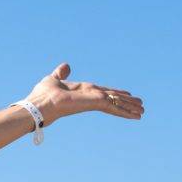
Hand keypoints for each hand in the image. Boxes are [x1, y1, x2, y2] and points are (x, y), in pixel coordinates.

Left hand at [26, 63, 143, 126]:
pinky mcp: (95, 103)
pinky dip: (126, 111)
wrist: (39, 105)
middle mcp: (90, 97)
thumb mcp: (54, 79)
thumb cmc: (43, 95)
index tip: (127, 95)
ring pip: (116, 104)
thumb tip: (65, 65)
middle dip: (127, 103)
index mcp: (83, 91)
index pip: (104, 93)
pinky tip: (136, 115)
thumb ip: (61, 73)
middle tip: (141, 107)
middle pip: (114, 99)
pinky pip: (114, 107)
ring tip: (142, 112)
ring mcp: (93, 101)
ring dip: (130, 108)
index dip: (116, 94)